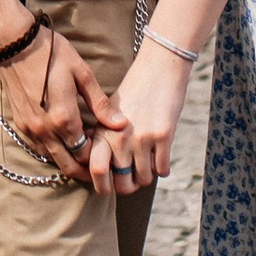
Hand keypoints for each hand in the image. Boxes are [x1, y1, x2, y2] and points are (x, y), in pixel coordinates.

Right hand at [0, 19, 126, 185]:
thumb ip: (101, 104)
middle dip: (85, 170)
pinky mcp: (20, 124)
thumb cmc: (52, 54)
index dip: (99, 156)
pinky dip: (53, 150)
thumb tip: (121, 124)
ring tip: (83, 151)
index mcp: (64, 119)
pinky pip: (39, 148)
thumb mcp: (82, 74)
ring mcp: (30, 129)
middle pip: (69, 166)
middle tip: (100, 166)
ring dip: (69, 160)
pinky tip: (64, 139)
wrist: (14, 43)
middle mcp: (45, 130)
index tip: (108, 149)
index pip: (85, 154)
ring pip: (53, 159)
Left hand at [94, 39, 188, 192]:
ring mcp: (142, 138)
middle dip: (128, 187)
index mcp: (104, 131)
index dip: (102, 186)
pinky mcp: (163, 136)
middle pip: (122, 185)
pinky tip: (161, 156)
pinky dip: (162, 168)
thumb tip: (91, 165)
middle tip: (132, 179)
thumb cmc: (134, 90)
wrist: (159, 68)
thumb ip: (101, 136)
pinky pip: (162, 170)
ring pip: (144, 180)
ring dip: (146, 176)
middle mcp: (120, 138)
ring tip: (147, 163)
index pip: (96, 171)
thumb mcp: (110, 111)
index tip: (109, 185)